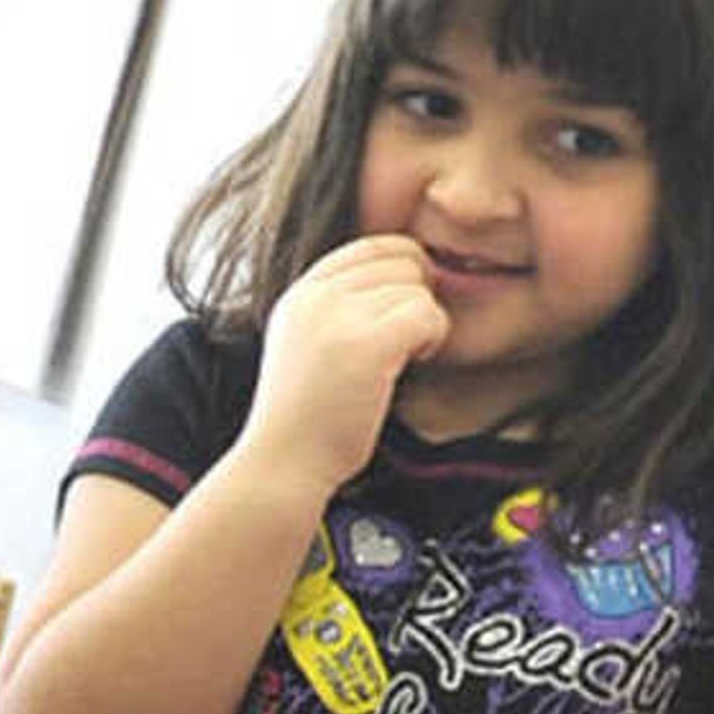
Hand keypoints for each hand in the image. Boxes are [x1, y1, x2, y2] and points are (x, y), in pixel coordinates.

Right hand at [244, 236, 449, 495]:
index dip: (402, 272)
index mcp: (300, 294)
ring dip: (423, 323)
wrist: (282, 466)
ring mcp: (338, 317)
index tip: (401, 314)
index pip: (371, 247)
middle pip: (401, 261)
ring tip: (400, 360)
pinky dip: (432, 339)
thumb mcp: (305, 346)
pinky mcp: (367, 343)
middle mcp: (315, 296)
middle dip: (414, 298)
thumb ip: (336, 308)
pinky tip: (411, 364)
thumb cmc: (305, 421)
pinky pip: (428, 314)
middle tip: (401, 342)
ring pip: (418, 287)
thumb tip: (408, 272)